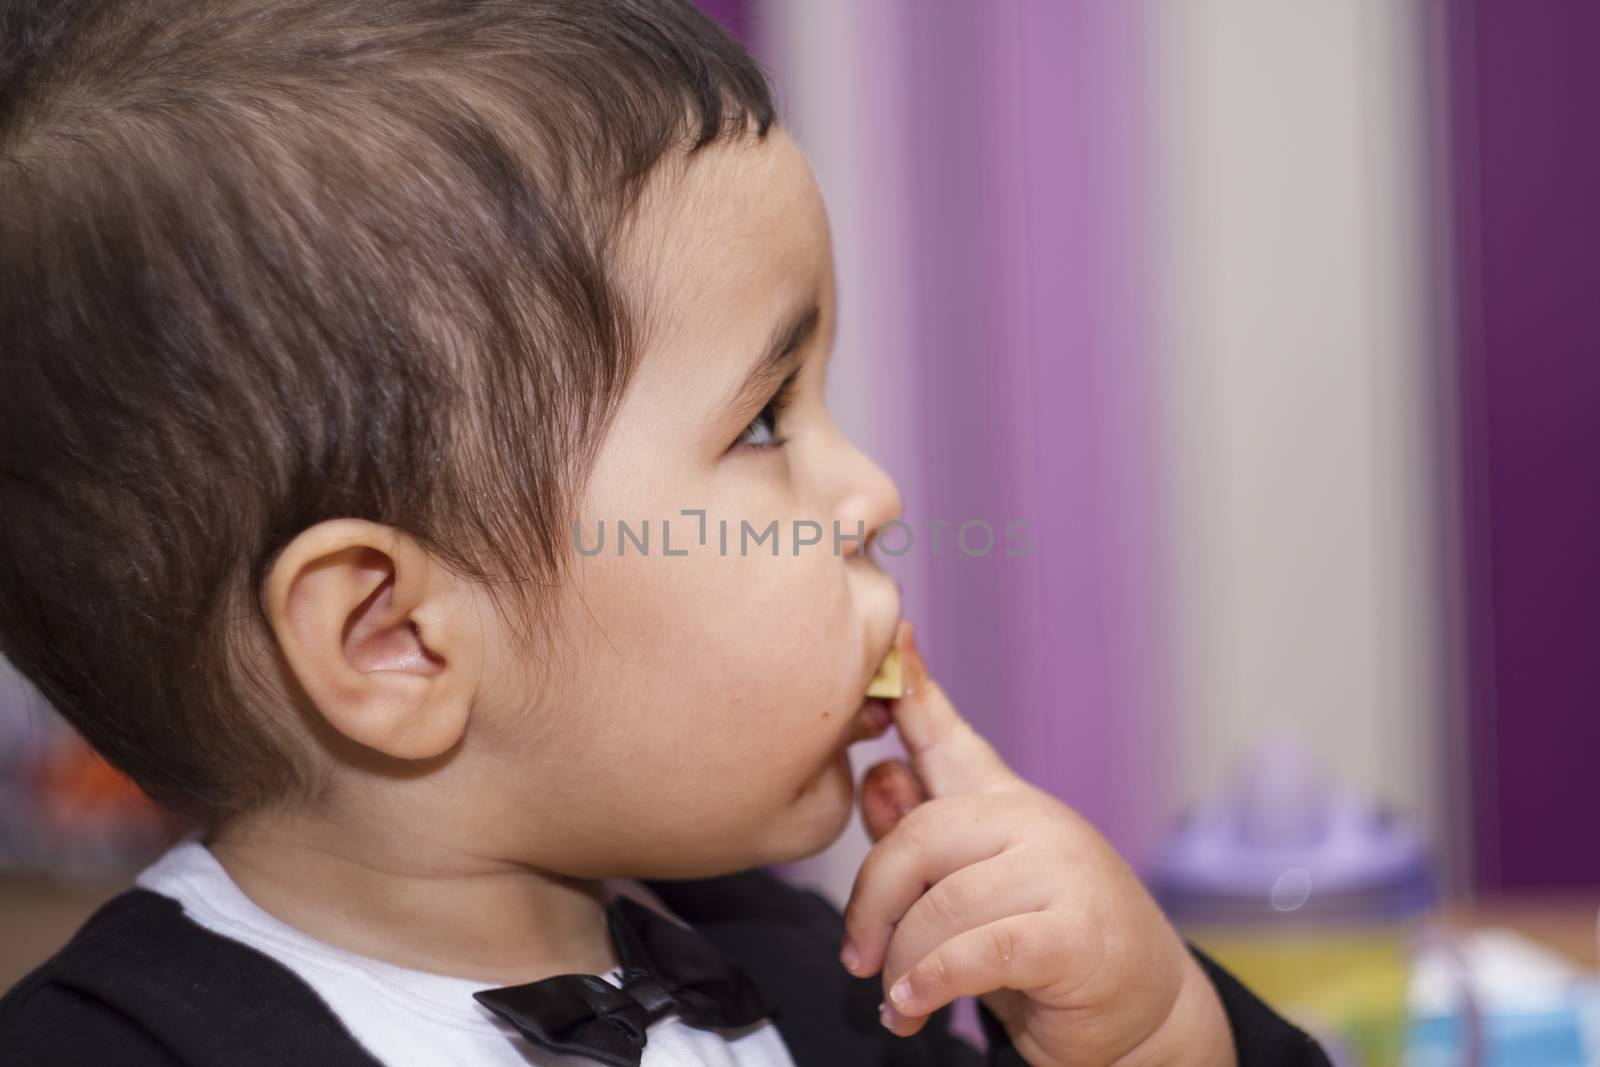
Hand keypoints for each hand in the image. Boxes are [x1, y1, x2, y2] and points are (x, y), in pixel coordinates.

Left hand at [840, 620, 1235, 1066]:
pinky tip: (917, 1007)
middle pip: (918, 838)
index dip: (913, 685)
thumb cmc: (1048, 948)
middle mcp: (1035, 822)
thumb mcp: (972, 892)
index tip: (892, 634)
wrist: (1143, 1014)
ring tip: (899, 1002)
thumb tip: (877, 778)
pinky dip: (931, 985)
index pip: (948, 736)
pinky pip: (974, 951)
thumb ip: (922, 841)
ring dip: (902, 965)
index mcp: (1004, 805)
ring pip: (940, 905)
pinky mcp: (1074, 934)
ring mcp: (1061, 871)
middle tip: (858, 959)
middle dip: (873, 905)